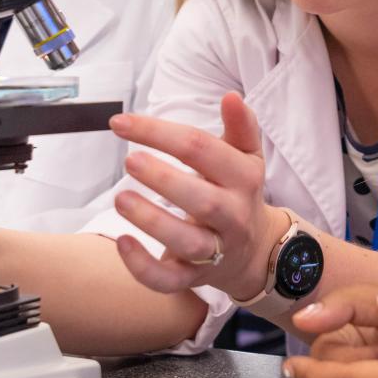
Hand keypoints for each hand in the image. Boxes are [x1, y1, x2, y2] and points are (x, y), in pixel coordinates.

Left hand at [108, 93, 290, 301]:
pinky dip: (143, 267)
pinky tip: (122, 242)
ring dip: (152, 221)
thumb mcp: (246, 157)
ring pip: (185, 241)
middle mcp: (232, 215)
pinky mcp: (193, 277)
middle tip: (130, 160)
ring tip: (121, 198)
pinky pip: (169, 280)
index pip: (202, 150)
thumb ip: (241, 126)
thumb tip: (231, 96)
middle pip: (201, 199)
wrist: (256, 251)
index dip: (160, 133)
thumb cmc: (239, 193)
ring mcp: (215, 250)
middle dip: (163, 179)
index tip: (120, 123)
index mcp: (243, 178)